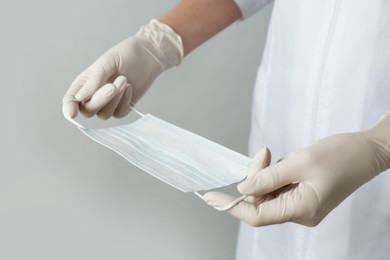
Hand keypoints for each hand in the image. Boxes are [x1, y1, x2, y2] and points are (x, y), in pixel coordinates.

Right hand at [62, 19, 182, 119]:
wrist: (147, 55)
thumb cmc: (124, 55)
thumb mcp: (106, 63)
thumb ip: (93, 81)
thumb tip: (79, 98)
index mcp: (83, 83)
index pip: (71, 100)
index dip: (68, 108)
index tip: (72, 113)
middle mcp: (93, 96)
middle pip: (88, 110)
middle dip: (100, 100)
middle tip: (113, 86)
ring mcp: (108, 103)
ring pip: (104, 114)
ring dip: (115, 99)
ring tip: (124, 80)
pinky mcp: (122, 108)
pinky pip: (119, 114)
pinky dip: (124, 101)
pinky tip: (130, 87)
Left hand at [204, 113, 389, 226]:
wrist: (366, 152)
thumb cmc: (339, 156)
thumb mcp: (299, 162)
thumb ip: (267, 177)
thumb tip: (242, 188)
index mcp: (301, 209)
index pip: (257, 215)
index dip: (232, 206)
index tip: (210, 197)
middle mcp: (299, 213)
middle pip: (261, 200)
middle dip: (255, 176)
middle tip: (265, 153)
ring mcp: (301, 205)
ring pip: (268, 192)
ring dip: (265, 173)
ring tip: (281, 156)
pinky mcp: (302, 195)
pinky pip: (277, 187)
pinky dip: (274, 174)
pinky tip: (286, 162)